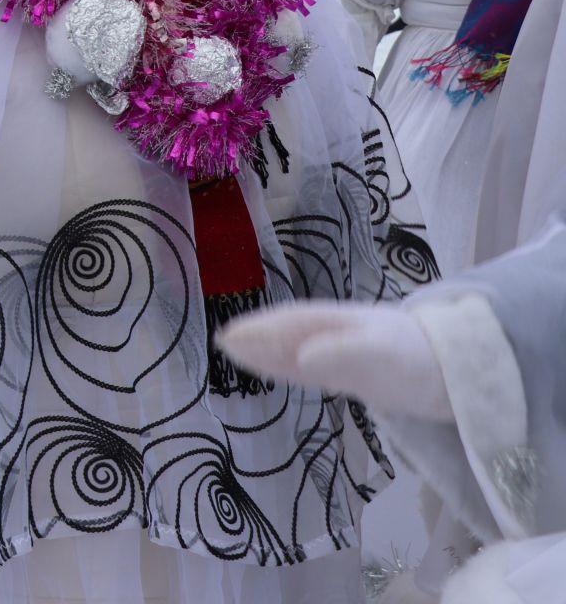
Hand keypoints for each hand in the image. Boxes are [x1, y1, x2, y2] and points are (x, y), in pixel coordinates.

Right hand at [218, 300, 453, 421]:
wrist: (472, 369)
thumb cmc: (425, 362)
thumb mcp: (389, 359)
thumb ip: (346, 356)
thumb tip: (301, 357)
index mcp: (343, 324)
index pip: (294, 324)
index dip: (262, 331)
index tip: (228, 338)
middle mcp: (343, 334)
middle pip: (295, 333)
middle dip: (261, 337)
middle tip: (225, 340)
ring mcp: (355, 351)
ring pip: (305, 348)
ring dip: (273, 350)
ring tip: (242, 352)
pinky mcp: (367, 373)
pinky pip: (323, 365)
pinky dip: (297, 366)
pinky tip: (293, 367)